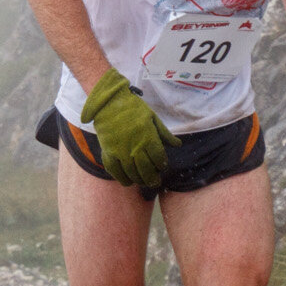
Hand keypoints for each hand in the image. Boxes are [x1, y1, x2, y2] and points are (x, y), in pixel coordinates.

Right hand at [80, 69, 177, 188]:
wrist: (108, 102)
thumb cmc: (133, 108)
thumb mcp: (152, 117)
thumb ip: (164, 134)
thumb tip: (178, 145)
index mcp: (148, 136)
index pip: (158, 158)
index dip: (162, 165)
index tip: (162, 166)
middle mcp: (134, 146)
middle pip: (146, 169)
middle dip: (152, 178)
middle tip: (155, 182)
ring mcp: (120, 151)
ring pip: (132, 173)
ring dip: (140, 181)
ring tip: (144, 182)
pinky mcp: (107, 152)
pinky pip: (115, 171)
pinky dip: (122, 179)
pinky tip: (128, 182)